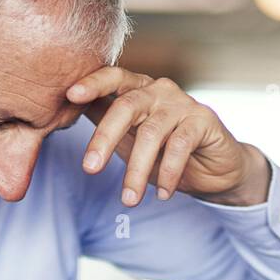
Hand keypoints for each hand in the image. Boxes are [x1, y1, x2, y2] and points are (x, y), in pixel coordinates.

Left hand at [67, 68, 269, 207]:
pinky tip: (162, 194)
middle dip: (105, 139)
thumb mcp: (130, 139)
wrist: (215, 170)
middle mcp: (159, 90)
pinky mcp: (204, 121)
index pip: (113, 78)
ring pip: (152, 133)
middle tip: (90, 170)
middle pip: (127, 106)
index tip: (70, 96)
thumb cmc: (166, 151)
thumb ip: (104, 122)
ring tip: (129, 200)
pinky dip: (168, 174)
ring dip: (137, 171)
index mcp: (138, 90)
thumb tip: (64, 110)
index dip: (92, 83)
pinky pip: (180, 147)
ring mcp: (183, 103)